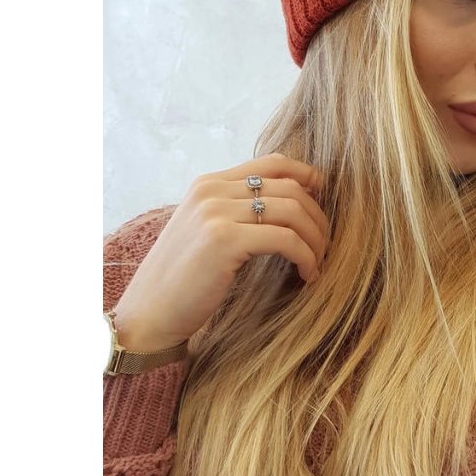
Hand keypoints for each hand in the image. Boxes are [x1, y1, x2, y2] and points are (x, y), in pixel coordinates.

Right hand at [112, 153, 328, 351]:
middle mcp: (211, 190)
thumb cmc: (184, 280)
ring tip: (318, 263)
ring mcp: (215, 212)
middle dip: (317, 216)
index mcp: (208, 183)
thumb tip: (291, 205)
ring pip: (292, 211)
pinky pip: (285, 239)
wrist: (150, 313)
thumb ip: (238, 211)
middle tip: (325, 245)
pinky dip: (306, 256)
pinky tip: (307, 275)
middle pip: (289, 186)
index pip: (273, 162)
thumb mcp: (207, 231)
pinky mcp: (224, 240)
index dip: (307, 176)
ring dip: (316, 239)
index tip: (324, 200)